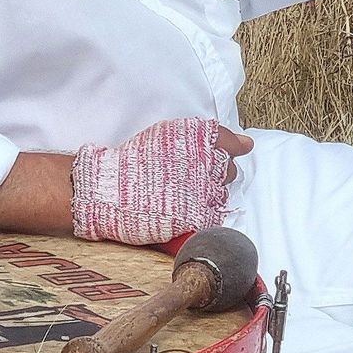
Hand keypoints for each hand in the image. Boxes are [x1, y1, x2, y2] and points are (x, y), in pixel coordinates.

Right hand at [70, 117, 254, 246]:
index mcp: (199, 139)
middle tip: (193, 178)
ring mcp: (204, 191)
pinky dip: (204, 214)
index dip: (233, 147)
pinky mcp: (198, 217)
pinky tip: (186, 211)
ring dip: (209, 194)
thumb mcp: (167, 135)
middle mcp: (207, 163)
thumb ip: (204, 135)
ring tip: (184, 195)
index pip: (230, 143)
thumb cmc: (132, 162)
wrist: (109, 190)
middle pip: (229, 170)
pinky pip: (214, 216)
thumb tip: (243, 143)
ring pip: (221, 193)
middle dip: (217, 173)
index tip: (239, 149)